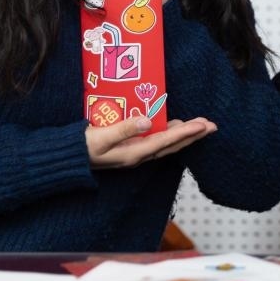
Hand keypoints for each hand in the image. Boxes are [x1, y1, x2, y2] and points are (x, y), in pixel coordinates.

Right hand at [87, 116, 216, 168]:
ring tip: (200, 125)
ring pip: (167, 144)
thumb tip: (148, 121)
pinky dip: (170, 134)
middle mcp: (139, 155)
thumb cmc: (81, 148)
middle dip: (193, 135)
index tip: (203, 125)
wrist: (67, 160)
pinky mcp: (131, 149)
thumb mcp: (100, 138)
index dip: (186, 133)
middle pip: (172, 145)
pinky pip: (157, 141)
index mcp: (134, 154)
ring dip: (184, 134)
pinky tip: (175, 125)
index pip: (166, 141)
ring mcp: (135, 153)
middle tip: (213, 125)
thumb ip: (123, 129)